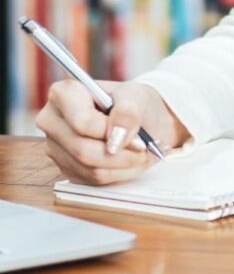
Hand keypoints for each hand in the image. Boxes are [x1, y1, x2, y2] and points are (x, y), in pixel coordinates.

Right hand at [36, 79, 190, 184]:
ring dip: (120, 165)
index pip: (82, 122)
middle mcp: (52, 120)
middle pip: (83, 150)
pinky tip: (124, 160)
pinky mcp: (65, 167)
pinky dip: (115, 173)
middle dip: (119, 154)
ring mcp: (55, 146)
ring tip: (137, 153)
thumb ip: (128, 113)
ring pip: (88, 169)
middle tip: (142, 148)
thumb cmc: (133, 102)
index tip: (136, 136)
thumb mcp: (137, 98)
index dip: (111, 132)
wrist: (139, 118)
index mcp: (63, 93)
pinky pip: (91, 180)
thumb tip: (116, 137)